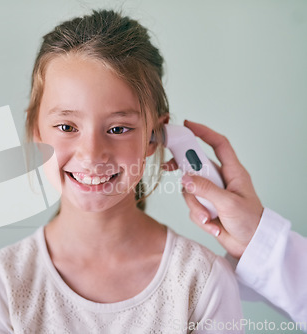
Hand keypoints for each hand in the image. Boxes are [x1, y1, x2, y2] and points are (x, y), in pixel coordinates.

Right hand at [163, 120, 263, 258]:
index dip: (204, 132)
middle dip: (183, 170)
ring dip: (196, 206)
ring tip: (210, 219)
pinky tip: (213, 226)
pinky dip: (199, 217)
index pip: (218, 145)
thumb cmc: (249, 222)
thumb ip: (206, 190)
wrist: (251, 246)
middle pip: (196, 165)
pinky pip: (192, 206)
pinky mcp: (205, 207)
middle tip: (168, 167)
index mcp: (233, 172)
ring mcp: (211, 193)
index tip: (187, 126)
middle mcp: (220, 180)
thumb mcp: (228, 204)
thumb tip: (184, 179)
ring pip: (190, 190)